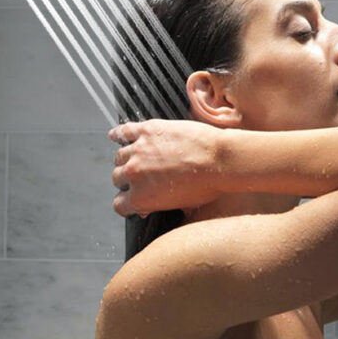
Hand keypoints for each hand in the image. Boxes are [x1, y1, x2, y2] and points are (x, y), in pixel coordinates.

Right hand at [108, 118, 225, 217]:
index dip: (127, 202)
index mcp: (141, 198)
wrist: (221, 160)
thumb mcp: (181, 205)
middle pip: (117, 178)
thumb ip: (159, 205)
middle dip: (127, 179)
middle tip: (141, 176)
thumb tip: (149, 207)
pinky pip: (123, 131)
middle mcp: (134, 175)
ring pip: (119, 156)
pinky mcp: (147, 131)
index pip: (119, 204)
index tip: (133, 198)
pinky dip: (118, 134)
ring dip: (126, 158)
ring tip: (137, 157)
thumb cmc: (207, 185)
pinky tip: (116, 135)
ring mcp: (138, 150)